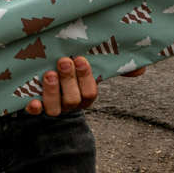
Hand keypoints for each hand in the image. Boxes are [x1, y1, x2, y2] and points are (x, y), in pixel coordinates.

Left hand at [24, 57, 144, 115]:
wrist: (43, 72)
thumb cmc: (73, 68)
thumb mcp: (92, 65)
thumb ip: (117, 66)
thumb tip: (141, 70)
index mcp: (85, 94)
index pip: (90, 93)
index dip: (85, 78)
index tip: (80, 59)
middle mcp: (69, 104)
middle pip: (73, 100)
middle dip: (69, 81)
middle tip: (64, 61)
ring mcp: (52, 106)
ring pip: (55, 109)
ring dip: (52, 92)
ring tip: (49, 74)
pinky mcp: (34, 106)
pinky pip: (34, 113)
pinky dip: (34, 108)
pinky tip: (32, 101)